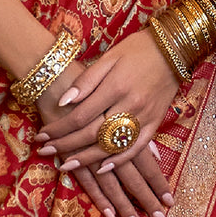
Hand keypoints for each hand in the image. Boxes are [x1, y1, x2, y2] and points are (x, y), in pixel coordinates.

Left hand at [35, 30, 179, 216]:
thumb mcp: (110, 56)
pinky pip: (136, 148)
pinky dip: (119, 160)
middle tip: (45, 152)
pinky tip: (102, 168)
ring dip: (87, 159)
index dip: (59, 129)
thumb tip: (64, 101)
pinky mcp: (155, 123)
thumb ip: (87, 80)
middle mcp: (129, 105)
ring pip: (111, 146)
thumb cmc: (137, 49)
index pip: (80, 116)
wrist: (174, 48)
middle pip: (92, 134)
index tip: (42, 136)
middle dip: (66, 146)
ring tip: (65, 165)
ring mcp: (144, 117)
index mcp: (115, 86)